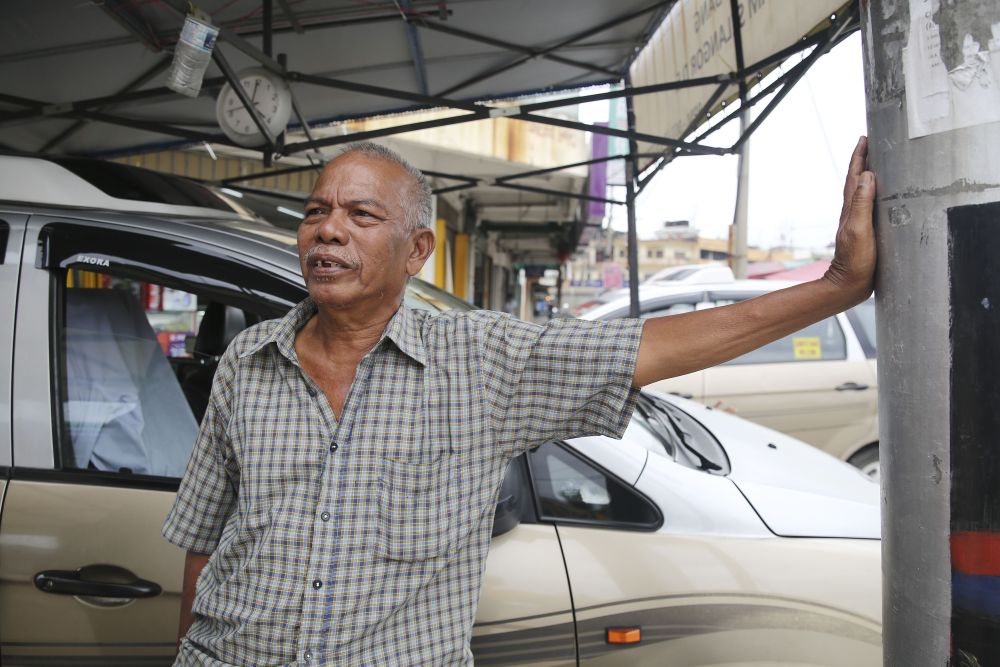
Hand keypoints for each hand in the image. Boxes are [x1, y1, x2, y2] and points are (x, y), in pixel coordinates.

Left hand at [823, 136, 875, 301]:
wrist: (849, 285)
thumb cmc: (854, 260)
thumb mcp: (858, 229)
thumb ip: (861, 203)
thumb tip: (866, 175)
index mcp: (851, 208)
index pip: (855, 175)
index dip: (860, 156)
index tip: (865, 138)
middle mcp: (853, 211)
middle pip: (858, 180)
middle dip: (864, 160)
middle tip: (872, 142)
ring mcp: (859, 221)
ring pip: (863, 191)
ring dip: (868, 175)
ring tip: (878, 161)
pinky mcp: (866, 231)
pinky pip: (870, 205)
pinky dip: (875, 194)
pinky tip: (882, 196)